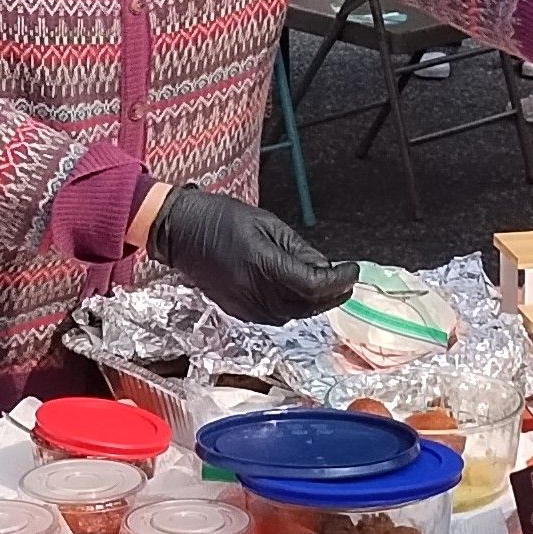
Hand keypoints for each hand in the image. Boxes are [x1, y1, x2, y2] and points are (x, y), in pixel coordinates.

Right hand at [147, 185, 357, 324]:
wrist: (180, 231)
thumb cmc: (222, 217)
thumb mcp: (267, 223)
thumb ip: (298, 249)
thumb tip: (325, 268)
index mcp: (262, 265)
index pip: (312, 285)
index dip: (338, 281)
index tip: (352, 270)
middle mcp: (253, 292)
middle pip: (305, 306)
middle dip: (332, 295)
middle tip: (346, 280)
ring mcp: (243, 305)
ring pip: (291, 316)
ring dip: (314, 304)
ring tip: (328, 286)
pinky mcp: (236, 310)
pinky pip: (274, 316)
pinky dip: (293, 307)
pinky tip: (300, 292)